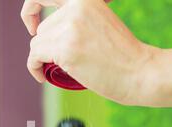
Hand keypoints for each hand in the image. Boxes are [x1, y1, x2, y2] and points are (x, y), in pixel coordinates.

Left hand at [21, 0, 158, 104]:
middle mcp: (76, 7)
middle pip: (42, 29)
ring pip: (37, 44)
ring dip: (43, 58)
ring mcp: (70, 28)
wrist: (140, 73)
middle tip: (63, 60)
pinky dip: (34, 68)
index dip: (31, 9)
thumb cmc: (123, 56)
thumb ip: (77, 19)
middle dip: (47, 46)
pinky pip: (34, 56)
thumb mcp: (100, 23)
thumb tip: (46, 30)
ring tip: (61, 69)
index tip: (31, 25)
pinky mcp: (65, 49)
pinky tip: (41, 75)